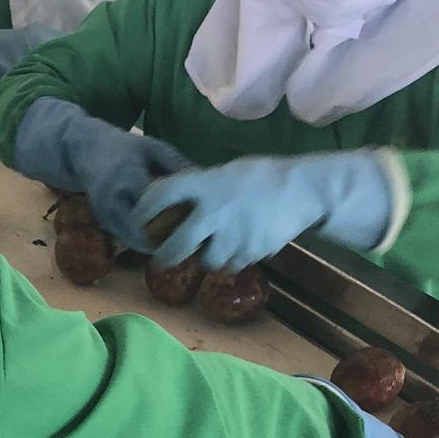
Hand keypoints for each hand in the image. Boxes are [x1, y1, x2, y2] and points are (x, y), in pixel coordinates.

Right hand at [76, 126, 187, 244]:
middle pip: (140, 230)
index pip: (153, 205)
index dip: (174, 217)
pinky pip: (124, 238)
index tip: (195, 222)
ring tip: (178, 245)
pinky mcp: (102, 222)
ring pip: (132, 239)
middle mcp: (112, 199)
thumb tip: (207, 182)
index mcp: (127, 177)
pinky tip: (161, 240)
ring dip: (153, 245)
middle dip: (164, 240)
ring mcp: (104, 213)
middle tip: (188, 243)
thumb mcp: (153, 148)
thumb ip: (177, 164)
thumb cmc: (125, 147)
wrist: (86, 150)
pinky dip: (142, 242)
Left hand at [131, 152, 395, 271]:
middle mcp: (213, 211)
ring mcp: (232, 235)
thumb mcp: (225, 173)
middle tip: (158, 260)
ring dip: (205, 258)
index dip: (142, 211)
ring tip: (215, 247)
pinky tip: (240, 246)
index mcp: (205, 184)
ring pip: (206, 261)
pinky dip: (231, 260)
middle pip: (175, 246)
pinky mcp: (250, 252)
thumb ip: (200, 188)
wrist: (303, 190)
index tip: (135, 222)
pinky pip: (231, 265)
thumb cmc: (261, 177)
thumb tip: (171, 202)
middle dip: (163, 257)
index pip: (160, 196)